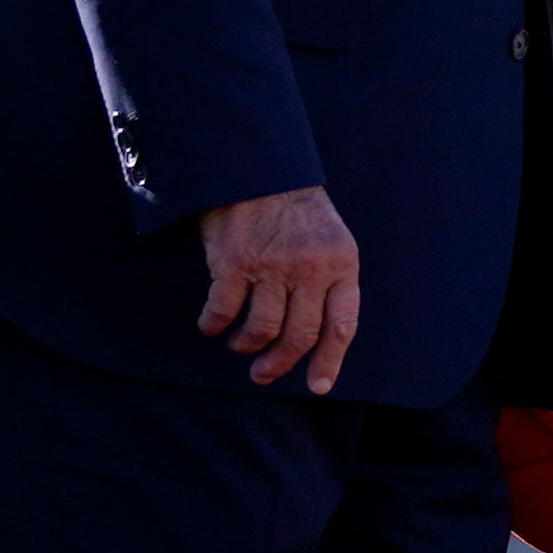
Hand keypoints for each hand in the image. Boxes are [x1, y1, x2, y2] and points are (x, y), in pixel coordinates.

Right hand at [198, 185, 362, 391]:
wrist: (256, 165)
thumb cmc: (293, 207)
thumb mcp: (329, 238)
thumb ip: (329, 280)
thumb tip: (316, 336)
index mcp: (340, 263)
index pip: (341, 325)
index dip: (329, 361)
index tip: (317, 387)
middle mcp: (310, 267)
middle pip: (299, 335)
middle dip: (280, 363)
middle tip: (264, 374)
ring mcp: (272, 265)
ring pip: (262, 329)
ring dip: (247, 345)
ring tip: (239, 345)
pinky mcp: (234, 262)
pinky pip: (223, 311)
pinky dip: (214, 325)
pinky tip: (210, 326)